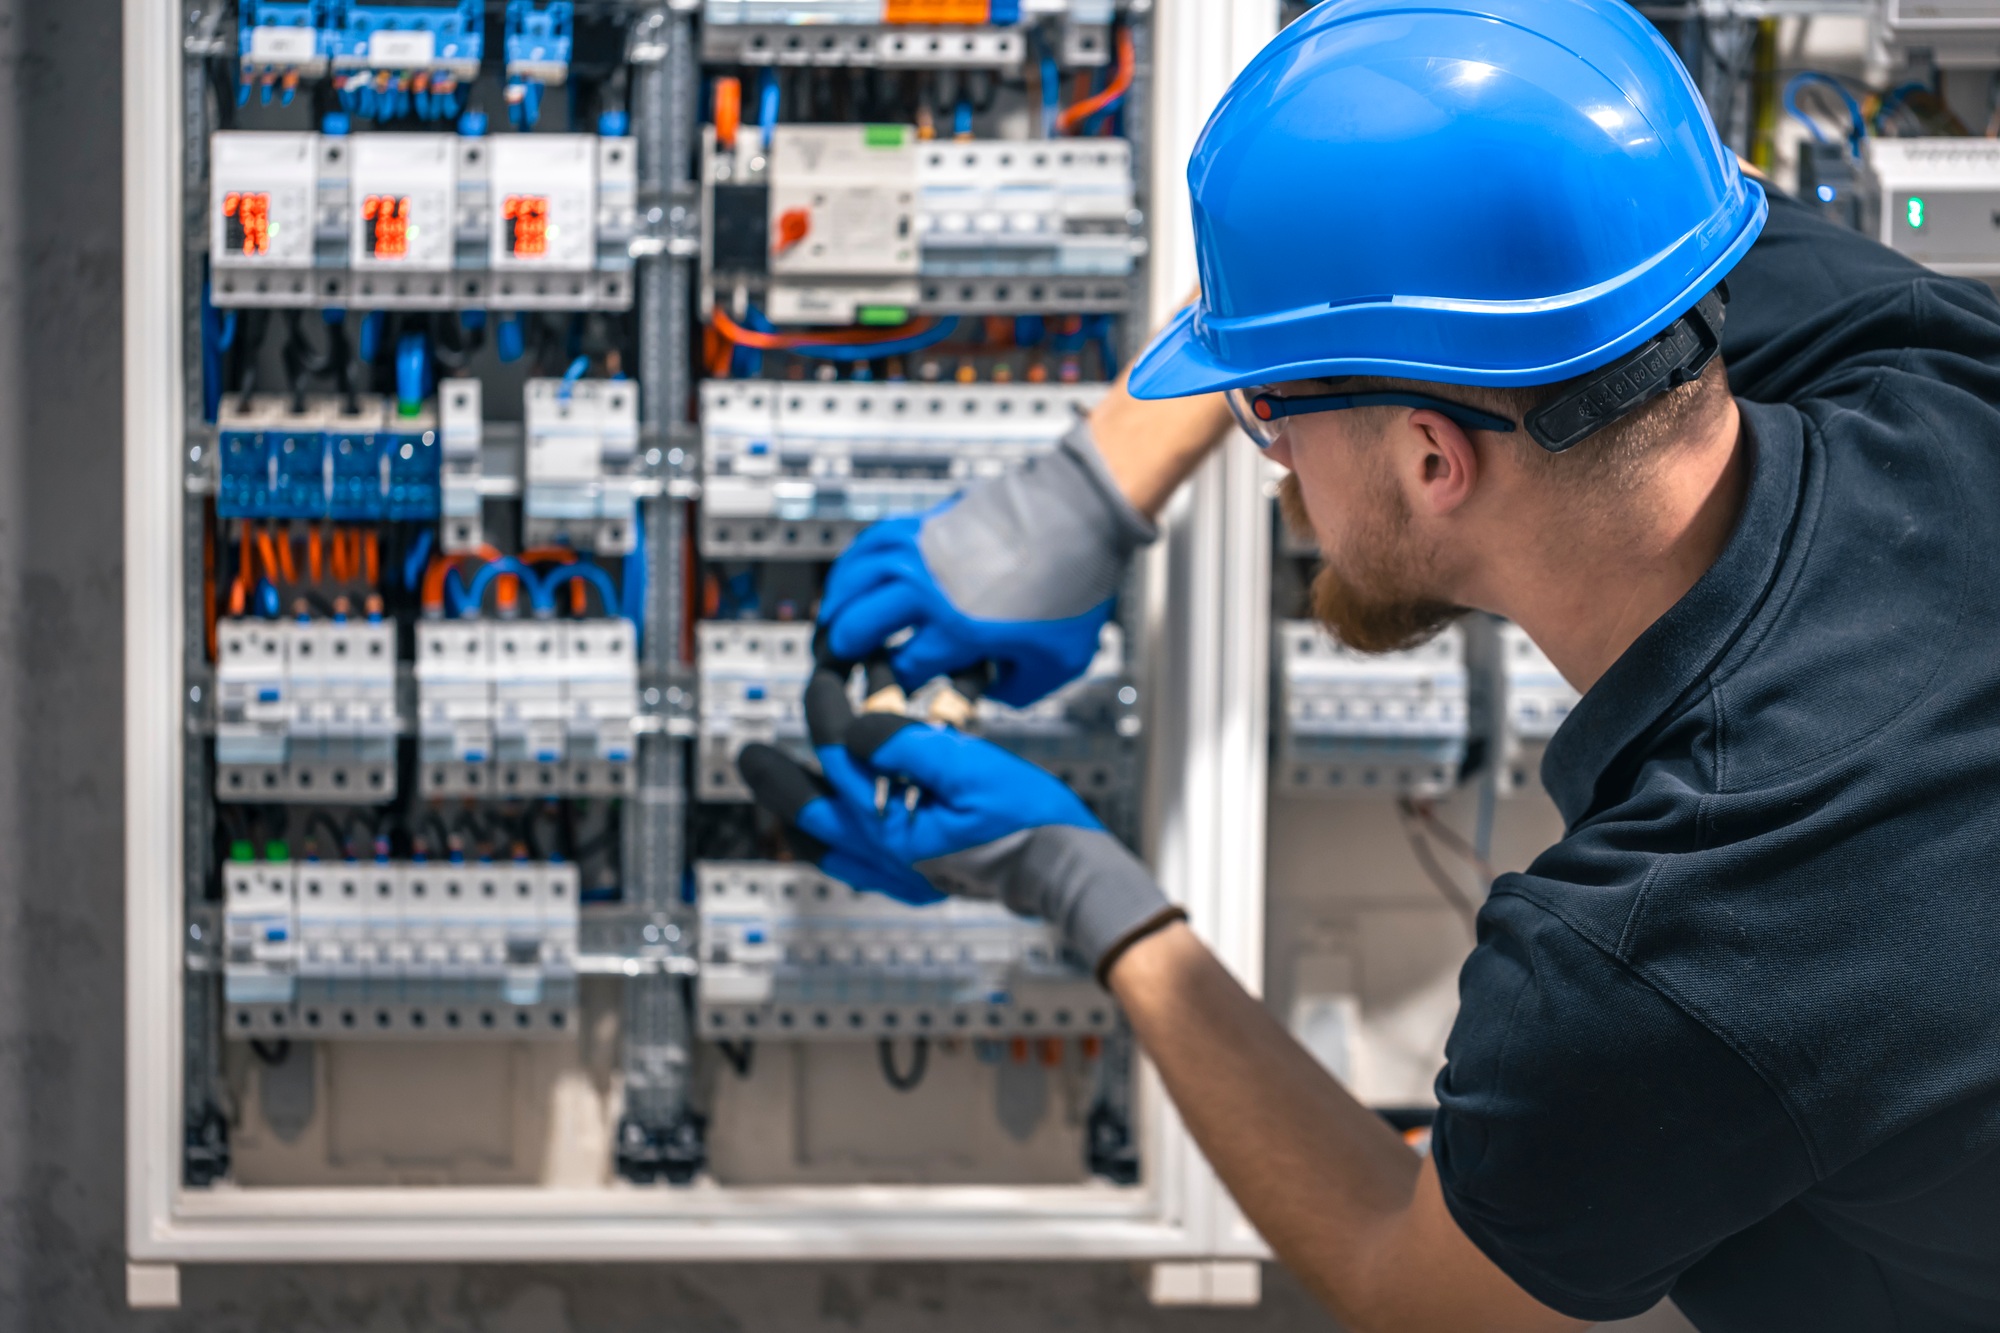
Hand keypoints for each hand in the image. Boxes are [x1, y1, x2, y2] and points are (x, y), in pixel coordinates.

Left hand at [737, 652, 1181, 977]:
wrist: (1066, 870)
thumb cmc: (1030, 822)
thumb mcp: (969, 768)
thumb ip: (907, 745)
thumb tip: (856, 727)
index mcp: (891, 825)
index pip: (842, 755)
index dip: (829, 708)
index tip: (827, 676)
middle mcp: (887, 852)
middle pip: (814, 810)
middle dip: (778, 778)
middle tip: (747, 757)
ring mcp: (902, 868)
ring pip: (830, 840)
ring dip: (801, 808)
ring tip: (776, 789)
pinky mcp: (922, 874)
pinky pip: (859, 865)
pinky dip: (834, 845)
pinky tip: (830, 841)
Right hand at [817, 421, 1154, 707]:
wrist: (1083, 514)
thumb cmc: (1077, 583)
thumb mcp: (1059, 660)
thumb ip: (1020, 688)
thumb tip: (992, 693)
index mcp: (959, 631)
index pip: (903, 668)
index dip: (893, 684)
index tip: (892, 690)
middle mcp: (930, 591)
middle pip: (859, 626)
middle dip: (846, 651)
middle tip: (843, 662)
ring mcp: (923, 553)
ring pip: (854, 580)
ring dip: (836, 606)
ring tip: (830, 622)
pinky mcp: (926, 524)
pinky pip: (871, 542)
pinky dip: (853, 563)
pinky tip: (851, 575)